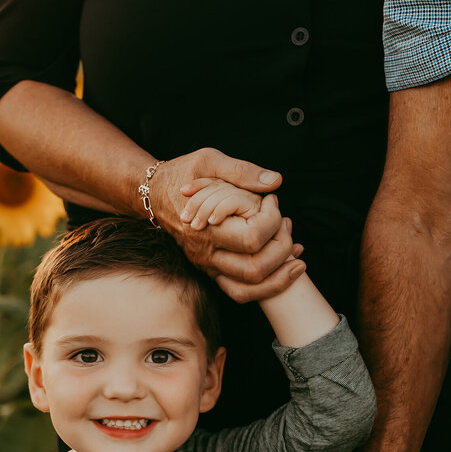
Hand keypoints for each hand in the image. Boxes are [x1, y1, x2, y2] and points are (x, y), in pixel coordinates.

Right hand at [150, 147, 305, 298]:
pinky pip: (240, 290)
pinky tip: (284, 265)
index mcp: (205, 228)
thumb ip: (242, 172)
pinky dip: (266, 284)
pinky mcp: (213, 270)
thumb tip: (275, 182)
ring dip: (279, 278)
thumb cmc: (181, 175)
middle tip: (286, 224)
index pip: (252, 239)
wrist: (153, 195)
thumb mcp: (208, 161)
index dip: (272, 220)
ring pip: (248, 289)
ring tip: (297, 257)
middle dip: (282, 249)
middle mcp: (206, 254)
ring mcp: (209, 266)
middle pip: (255, 270)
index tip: (272, 200)